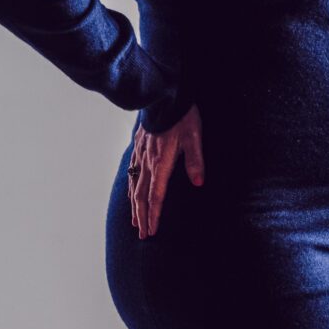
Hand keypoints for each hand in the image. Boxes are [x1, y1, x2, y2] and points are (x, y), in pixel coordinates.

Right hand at [127, 102, 204, 238]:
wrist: (163, 94)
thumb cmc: (182, 116)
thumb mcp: (194, 136)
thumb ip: (196, 160)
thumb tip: (198, 183)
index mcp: (161, 162)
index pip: (156, 195)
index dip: (154, 214)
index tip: (152, 231)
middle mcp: (147, 162)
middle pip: (142, 195)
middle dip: (143, 216)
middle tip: (143, 235)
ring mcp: (140, 154)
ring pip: (134, 185)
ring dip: (135, 206)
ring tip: (135, 221)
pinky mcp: (138, 147)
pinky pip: (132, 173)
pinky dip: (130, 188)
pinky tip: (131, 193)